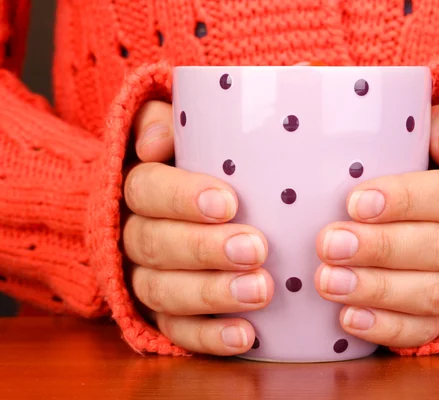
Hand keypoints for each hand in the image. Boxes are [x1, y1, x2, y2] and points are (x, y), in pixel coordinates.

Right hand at [122, 101, 273, 355]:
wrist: (175, 208)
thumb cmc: (192, 162)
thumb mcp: (175, 129)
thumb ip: (160, 121)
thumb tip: (156, 141)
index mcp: (137, 188)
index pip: (145, 189)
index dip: (182, 198)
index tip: (229, 202)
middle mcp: (132, 236)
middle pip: (154, 245)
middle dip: (205, 249)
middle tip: (256, 249)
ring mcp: (145, 278)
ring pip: (163, 293)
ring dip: (212, 294)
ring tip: (260, 291)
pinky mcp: (164, 314)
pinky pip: (176, 332)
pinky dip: (209, 338)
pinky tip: (245, 335)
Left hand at [314, 101, 438, 348]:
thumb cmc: (423, 160)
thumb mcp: (438, 127)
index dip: (408, 200)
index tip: (356, 202)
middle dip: (383, 248)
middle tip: (329, 244)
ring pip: (436, 294)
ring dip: (380, 290)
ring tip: (329, 282)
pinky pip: (427, 331)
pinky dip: (388, 328)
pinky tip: (349, 319)